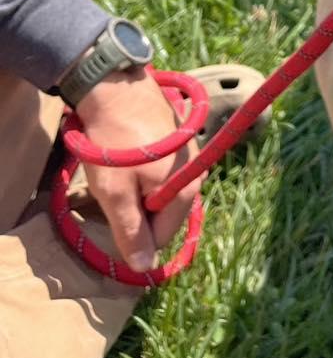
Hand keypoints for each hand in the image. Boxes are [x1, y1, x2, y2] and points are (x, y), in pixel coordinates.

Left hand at [75, 68, 202, 271]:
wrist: (116, 88)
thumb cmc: (114, 142)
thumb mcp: (115, 193)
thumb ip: (131, 232)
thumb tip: (144, 268)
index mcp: (185, 191)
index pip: (160, 238)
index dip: (132, 233)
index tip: (111, 212)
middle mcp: (196, 175)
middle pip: (163, 215)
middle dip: (137, 211)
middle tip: (113, 190)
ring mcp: (190, 158)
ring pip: (161, 195)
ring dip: (139, 192)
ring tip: (118, 173)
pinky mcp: (181, 144)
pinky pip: (163, 175)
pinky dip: (144, 175)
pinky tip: (128, 159)